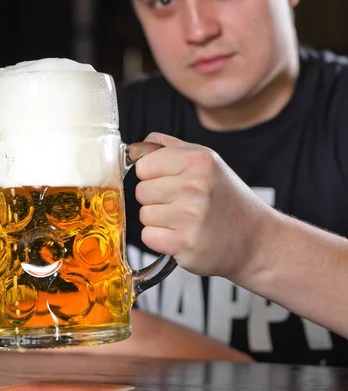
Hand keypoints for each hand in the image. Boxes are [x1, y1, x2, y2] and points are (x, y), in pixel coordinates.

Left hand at [135, 132, 273, 280]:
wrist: (257, 239)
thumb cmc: (227, 199)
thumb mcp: (207, 161)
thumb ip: (169, 148)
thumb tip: (134, 147)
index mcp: (199, 159)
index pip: (143, 164)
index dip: (152, 175)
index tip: (169, 182)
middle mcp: (196, 185)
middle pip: (141, 191)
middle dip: (156, 199)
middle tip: (182, 204)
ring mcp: (191, 215)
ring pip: (144, 215)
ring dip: (159, 221)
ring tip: (185, 221)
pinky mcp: (185, 243)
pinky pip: (148, 237)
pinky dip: (161, 240)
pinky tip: (183, 236)